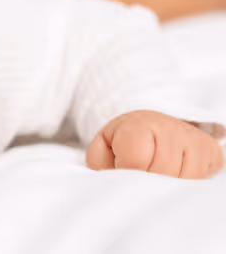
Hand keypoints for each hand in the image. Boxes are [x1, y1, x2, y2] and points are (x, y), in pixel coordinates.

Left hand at [86, 110, 223, 178]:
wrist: (154, 126)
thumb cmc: (126, 141)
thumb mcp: (104, 145)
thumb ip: (99, 161)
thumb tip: (109, 180)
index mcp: (138, 124)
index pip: (136, 161)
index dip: (128, 175)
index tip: (124, 174)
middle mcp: (169, 127)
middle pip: (161, 173)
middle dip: (147, 183)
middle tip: (140, 180)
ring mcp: (193, 139)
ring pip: (183, 179)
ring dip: (167, 187)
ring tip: (156, 177)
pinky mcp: (211, 151)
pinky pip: (201, 180)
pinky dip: (186, 185)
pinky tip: (174, 176)